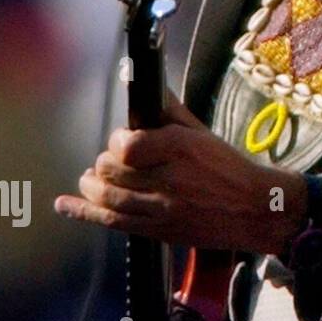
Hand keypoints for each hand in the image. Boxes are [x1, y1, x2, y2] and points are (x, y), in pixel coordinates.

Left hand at [54, 92, 306, 252]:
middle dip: (104, 163)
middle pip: (110, 170)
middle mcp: (168, 178)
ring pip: (106, 196)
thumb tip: (151, 90)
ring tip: (92, 180)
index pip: (125, 144)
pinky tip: (66, 205)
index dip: (117, 141)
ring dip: (91, 186)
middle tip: (114, 162)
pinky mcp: (158, 230)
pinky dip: (83, 212)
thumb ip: (172, 114)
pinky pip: (112, 222)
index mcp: (179, 148)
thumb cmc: (230, 169)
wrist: (255, 209)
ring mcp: (161, 207)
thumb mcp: (203, 134)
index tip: (123, 140)